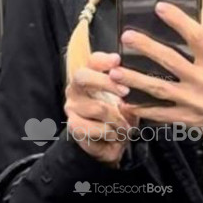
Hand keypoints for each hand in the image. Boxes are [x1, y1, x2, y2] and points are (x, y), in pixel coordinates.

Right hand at [65, 51, 139, 166]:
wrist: (114, 142)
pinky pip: (93, 128)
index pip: (92, 61)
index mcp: (90, 76)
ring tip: (125, 127)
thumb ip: (127, 87)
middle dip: (105, 82)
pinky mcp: (73, 125)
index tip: (117, 60)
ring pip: (97, 107)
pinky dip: (109, 133)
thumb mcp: (129, 99)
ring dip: (117, 119)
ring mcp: (72, 107)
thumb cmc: (120, 115)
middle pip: (83, 76)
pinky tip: (114, 135)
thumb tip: (131, 82)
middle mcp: (76, 88)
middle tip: (125, 91)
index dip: (103, 59)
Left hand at [110, 3, 202, 157]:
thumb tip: (194, 25)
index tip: (160, 7)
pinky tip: (125, 103)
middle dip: (147, 48)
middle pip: (171, 61)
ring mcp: (194, 102)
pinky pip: (160, 114)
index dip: (178, 21)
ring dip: (134, 79)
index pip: (197, 36)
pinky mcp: (187, 119)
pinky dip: (141, 109)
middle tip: (127, 36)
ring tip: (114, 71)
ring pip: (159, 89)